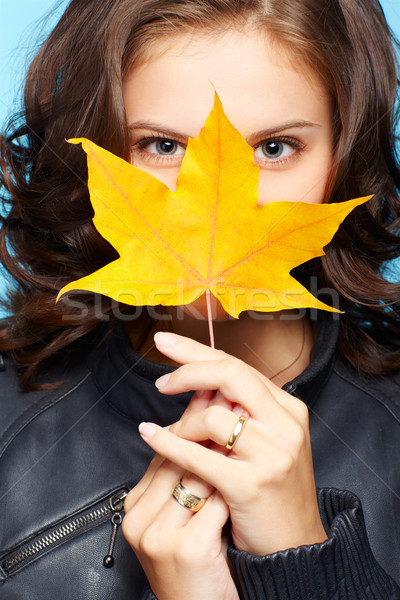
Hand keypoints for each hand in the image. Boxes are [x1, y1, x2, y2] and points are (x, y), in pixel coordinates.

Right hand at [122, 396, 239, 599]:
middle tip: (231, 396)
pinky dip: (231, 490)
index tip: (214, 390)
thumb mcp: (182, 515)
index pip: (163, 451)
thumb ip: (187, 473)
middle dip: (206, 423)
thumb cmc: (197, 558)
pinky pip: (212, 508)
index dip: (192, 419)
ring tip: (243, 427)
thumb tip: (204, 418)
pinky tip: (246, 479)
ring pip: (193, 478)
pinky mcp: (184, 551)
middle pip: (174, 458)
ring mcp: (158, 535)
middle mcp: (140, 518)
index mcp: (137, 505)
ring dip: (222, 453)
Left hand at [137, 330, 327, 555]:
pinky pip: (198, 456)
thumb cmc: (274, 491)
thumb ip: (240, 410)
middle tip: (159, 378)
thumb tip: (197, 382)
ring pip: (212, 416)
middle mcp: (285, 425)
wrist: (296, 547)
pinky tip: (151, 436)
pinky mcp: (252, 485)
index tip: (167, 345)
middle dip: (188, 369)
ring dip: (181, 423)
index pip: (238, 366)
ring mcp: (271, 455)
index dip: (198, 353)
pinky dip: (168, 444)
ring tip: (168, 433)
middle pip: (229, 375)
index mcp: (288, 409)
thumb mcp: (267, 442)